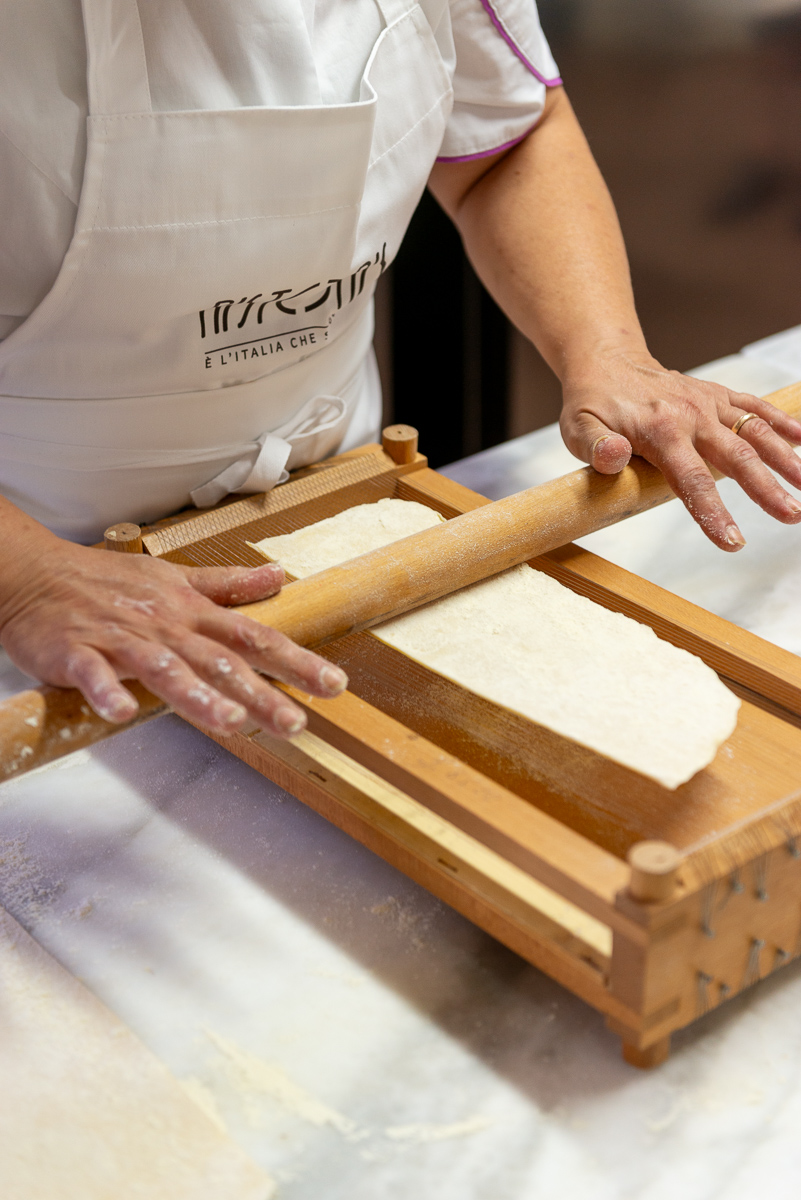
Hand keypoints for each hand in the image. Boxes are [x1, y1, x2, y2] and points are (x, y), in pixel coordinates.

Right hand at [0, 531, 346, 735]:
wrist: (37, 573)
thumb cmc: (108, 581)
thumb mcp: (176, 580)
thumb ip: (227, 586)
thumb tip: (279, 577)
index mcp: (190, 613)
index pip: (253, 636)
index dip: (295, 660)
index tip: (333, 685)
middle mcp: (164, 626)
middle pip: (218, 660)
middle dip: (258, 692)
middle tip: (294, 723)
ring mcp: (121, 638)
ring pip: (163, 668)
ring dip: (195, 694)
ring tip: (228, 722)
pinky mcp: (76, 652)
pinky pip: (92, 674)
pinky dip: (106, 691)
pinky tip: (121, 713)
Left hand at [560, 351, 800, 549]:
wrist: (607, 361)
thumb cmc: (592, 402)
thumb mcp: (577, 427)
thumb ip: (594, 446)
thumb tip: (613, 457)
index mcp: (660, 431)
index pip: (692, 480)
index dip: (713, 512)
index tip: (732, 541)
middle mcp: (692, 415)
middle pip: (737, 457)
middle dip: (767, 489)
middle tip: (792, 516)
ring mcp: (708, 403)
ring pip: (755, 431)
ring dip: (785, 458)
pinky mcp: (718, 395)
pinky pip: (755, 406)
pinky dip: (781, 422)